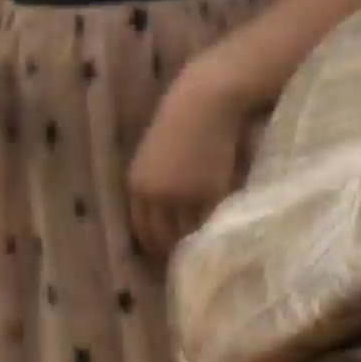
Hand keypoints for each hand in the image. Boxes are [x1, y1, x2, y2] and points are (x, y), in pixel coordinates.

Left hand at [127, 64, 251, 264]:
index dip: (154, 243)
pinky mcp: (211, 192)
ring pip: (189, 232)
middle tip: (188, 259)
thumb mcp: (156, 155)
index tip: (165, 252)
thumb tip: (168, 216)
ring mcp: (184, 196)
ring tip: (206, 249)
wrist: (205, 101)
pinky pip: (211, 219)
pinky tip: (222, 232)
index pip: (142, 228)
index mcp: (138, 184)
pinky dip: (216, 227)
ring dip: (196, 241)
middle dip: (174, 249)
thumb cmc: (181, 121)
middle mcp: (156, 195)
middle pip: (163, 236)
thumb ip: (156, 185)